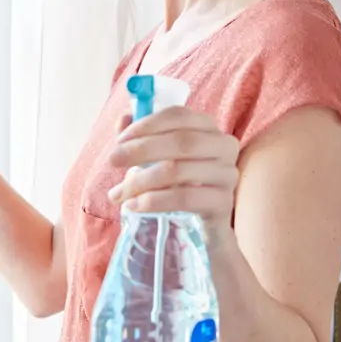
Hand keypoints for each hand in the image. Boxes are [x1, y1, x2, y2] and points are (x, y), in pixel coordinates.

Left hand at [107, 107, 239, 243]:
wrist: (202, 225)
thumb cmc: (179, 184)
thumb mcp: (158, 158)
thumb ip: (141, 137)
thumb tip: (122, 119)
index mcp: (208, 127)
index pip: (179, 115)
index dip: (147, 124)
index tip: (120, 139)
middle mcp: (224, 146)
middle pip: (182, 141)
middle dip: (142, 149)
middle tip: (113, 160)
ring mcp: (227, 174)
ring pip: (180, 170)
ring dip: (141, 181)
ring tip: (118, 193)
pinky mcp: (224, 203)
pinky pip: (185, 198)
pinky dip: (154, 201)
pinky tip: (134, 206)